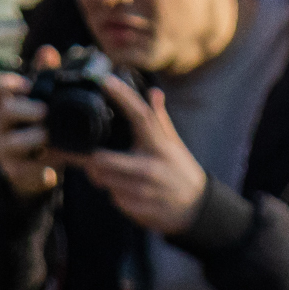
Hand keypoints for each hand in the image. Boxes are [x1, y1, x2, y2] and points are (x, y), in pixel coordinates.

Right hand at [0, 47, 64, 198]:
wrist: (36, 172)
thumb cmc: (37, 130)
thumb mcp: (40, 104)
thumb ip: (44, 77)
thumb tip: (47, 51)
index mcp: (3, 106)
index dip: (2, 84)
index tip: (22, 84)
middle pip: (6, 110)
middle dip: (27, 109)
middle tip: (45, 111)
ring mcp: (3, 150)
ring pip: (14, 142)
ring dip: (35, 138)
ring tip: (51, 137)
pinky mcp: (13, 172)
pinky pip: (26, 168)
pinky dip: (42, 166)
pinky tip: (52, 165)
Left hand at [79, 78, 209, 237]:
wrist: (196, 209)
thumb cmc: (181, 171)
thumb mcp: (174, 145)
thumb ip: (160, 120)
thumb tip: (154, 92)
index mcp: (161, 146)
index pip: (140, 115)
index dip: (122, 96)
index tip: (105, 80)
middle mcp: (151, 167)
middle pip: (103, 160)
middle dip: (92, 160)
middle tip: (92, 157)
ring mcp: (143, 190)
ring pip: (104, 181)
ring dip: (102, 178)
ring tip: (114, 176)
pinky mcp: (137, 209)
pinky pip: (114, 199)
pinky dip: (115, 195)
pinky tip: (128, 192)